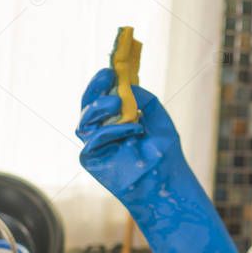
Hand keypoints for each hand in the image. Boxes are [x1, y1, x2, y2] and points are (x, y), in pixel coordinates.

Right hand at [77, 67, 178, 191]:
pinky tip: (131, 128)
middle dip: (95, 88)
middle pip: (88, 105)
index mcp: (116, 119)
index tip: (112, 69)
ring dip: (101, 106)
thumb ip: (144, 99)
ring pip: (84, 120)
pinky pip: (93, 138)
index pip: (102, 96)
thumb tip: (127, 86)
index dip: (102, 81)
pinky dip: (111, 130)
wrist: (167, 183)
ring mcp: (95, 145)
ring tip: (118, 102)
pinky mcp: (91, 158)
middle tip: (108, 76)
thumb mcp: (158, 118)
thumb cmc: (164, 153)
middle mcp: (103, 130)